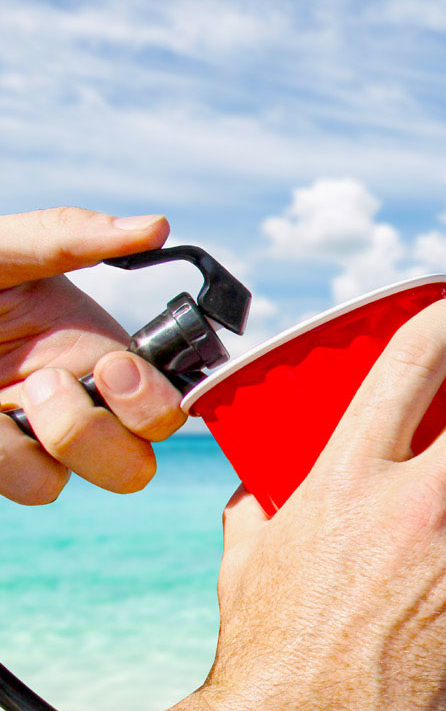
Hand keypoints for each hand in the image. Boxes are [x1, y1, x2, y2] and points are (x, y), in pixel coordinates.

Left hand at [0, 207, 186, 504]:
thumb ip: (64, 237)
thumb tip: (156, 226)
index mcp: (89, 359)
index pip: (164, 410)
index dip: (154, 404)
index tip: (110, 368)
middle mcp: (62, 408)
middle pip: (132, 467)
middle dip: (98, 437)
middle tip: (46, 384)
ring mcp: (14, 443)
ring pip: (51, 484)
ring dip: (16, 446)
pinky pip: (3, 480)